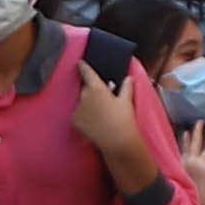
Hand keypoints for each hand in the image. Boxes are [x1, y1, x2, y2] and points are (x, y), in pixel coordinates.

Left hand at [71, 64, 165, 194]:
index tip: (80, 62)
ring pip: (82, 102)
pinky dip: (84, 115)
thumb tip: (128, 78)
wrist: (117, 141)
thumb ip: (126, 87)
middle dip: (92, 91)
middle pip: (86, 89)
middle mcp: (85, 96)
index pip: (87, 72)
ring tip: (101, 114)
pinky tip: (95, 121)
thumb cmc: (124, 120)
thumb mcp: (126, 101)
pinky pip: (78, 114)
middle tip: (103, 100)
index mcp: (97, 88)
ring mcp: (78, 109)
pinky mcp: (75, 120)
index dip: (83, 66)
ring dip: (88, 104)